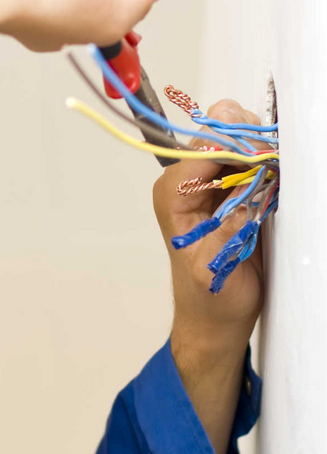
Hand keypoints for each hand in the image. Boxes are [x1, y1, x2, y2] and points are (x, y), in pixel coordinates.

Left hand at [153, 99, 263, 347]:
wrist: (215, 317)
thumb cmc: (210, 298)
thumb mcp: (218, 265)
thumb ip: (227, 224)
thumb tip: (244, 186)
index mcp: (172, 194)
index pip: (204, 147)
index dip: (238, 146)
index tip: (268, 158)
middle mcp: (186, 181)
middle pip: (222, 136)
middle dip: (254, 143)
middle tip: (278, 163)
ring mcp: (210, 181)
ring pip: (240, 140)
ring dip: (265, 149)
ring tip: (281, 170)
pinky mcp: (232, 188)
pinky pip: (253, 158)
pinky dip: (271, 160)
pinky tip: (282, 173)